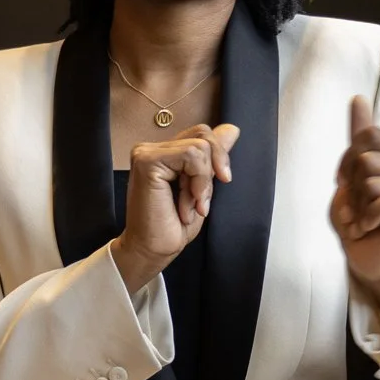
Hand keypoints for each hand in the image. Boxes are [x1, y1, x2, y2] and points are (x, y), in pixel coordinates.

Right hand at [110, 123, 240, 292]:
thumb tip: (232, 130)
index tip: (222, 181)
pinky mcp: (146, 159)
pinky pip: (190, 154)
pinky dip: (197, 181)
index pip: (203, 134)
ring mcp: (147, 152)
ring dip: (203, 182)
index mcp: (167, 152)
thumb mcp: (204, 186)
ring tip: (191, 205)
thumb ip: (213, 158)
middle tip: (202, 200)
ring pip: (200, 146)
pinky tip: (185, 204)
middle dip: (214, 169)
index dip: (219, 156)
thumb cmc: (174, 225)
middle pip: (203, 134)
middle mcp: (154, 148)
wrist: (154, 249)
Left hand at [331, 96, 379, 321]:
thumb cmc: (357, 220)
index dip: (347, 162)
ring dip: (359, 207)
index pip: (368, 136)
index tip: (346, 185)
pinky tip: (370, 227)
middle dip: (352, 189)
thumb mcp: (349, 176)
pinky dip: (370, 216)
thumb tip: (358, 98)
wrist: (365, 260)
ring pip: (375, 180)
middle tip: (357, 210)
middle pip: (367, 158)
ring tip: (363, 221)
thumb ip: (358, 137)